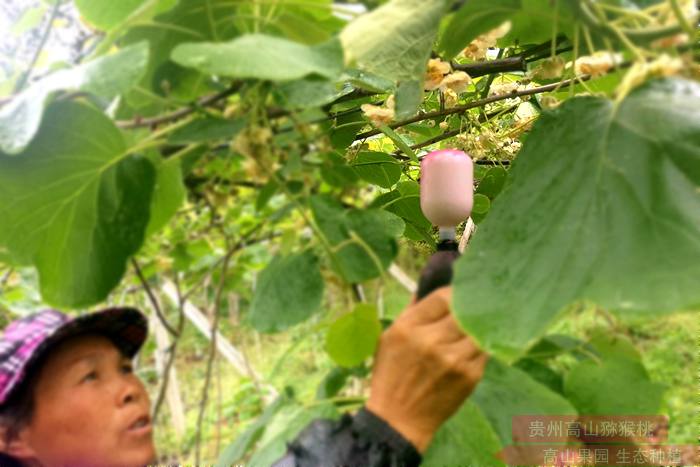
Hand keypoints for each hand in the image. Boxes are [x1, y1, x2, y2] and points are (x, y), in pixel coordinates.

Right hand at [365, 287, 487, 451]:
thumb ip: (410, 312)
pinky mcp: (470, 376)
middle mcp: (432, 341)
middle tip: (473, 306)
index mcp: (408, 328)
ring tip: (475, 326)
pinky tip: (472, 348)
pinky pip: (484, 350)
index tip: (458, 294)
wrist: (398, 420)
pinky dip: (479, 346)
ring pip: (478, 329)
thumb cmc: (390, 376)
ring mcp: (453, 359)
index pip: (442, 297)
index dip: (454, 292)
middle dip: (469, 308)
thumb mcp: (389, 338)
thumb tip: (427, 289)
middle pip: (464, 310)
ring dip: (477, 327)